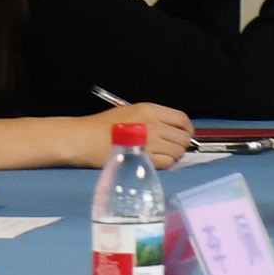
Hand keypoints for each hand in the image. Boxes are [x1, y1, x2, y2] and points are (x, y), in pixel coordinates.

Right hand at [61, 104, 197, 170]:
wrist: (86, 139)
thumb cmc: (104, 126)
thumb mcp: (131, 111)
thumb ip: (154, 118)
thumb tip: (172, 129)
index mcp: (151, 110)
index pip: (182, 119)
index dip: (187, 129)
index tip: (184, 135)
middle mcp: (154, 124)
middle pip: (183, 137)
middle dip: (182, 144)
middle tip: (173, 148)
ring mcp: (150, 142)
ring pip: (178, 151)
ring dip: (174, 155)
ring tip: (164, 156)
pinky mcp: (144, 159)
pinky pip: (167, 163)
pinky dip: (166, 164)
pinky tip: (156, 162)